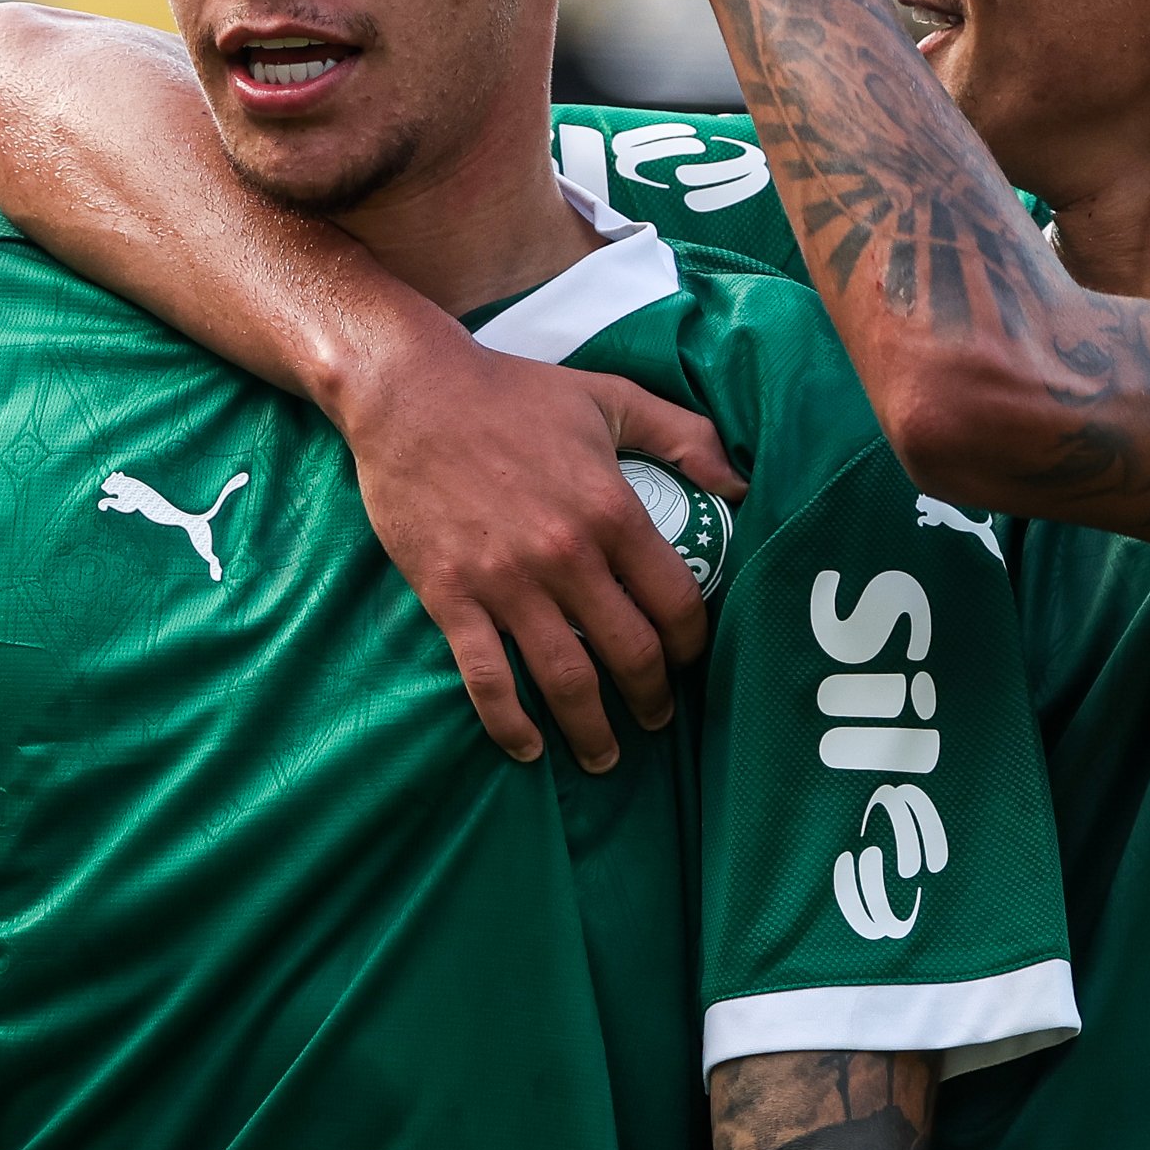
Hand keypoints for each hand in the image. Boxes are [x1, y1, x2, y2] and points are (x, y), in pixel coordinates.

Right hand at [335, 331, 745, 772]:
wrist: (409, 394)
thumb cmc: (511, 393)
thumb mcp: (609, 397)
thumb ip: (683, 435)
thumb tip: (740, 484)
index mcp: (611, 510)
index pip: (676, 602)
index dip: (693, 645)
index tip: (691, 661)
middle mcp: (566, 555)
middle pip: (630, 654)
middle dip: (652, 699)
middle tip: (656, 718)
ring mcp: (506, 582)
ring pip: (565, 680)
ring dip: (592, 731)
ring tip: (604, 756)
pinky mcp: (451, 596)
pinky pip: (487, 679)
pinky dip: (509, 724)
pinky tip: (526, 749)